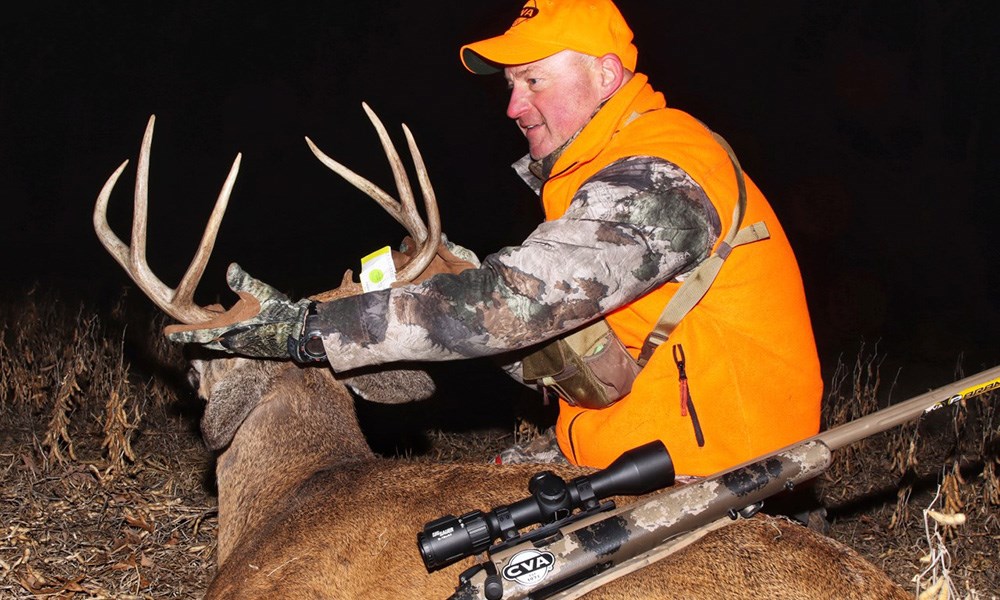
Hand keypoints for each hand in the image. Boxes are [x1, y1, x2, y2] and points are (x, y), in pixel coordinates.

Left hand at [164, 263, 312, 359]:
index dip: (183, 333)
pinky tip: (231, 317)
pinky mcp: (248, 345)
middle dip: (196, 327)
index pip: (199, 332)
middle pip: (205, 336)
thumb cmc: (280, 312)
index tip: (168, 333)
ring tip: (215, 309)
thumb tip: (231, 268)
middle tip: (187, 321)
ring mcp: (240, 345)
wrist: (300, 331)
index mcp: (230, 329)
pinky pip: (228, 339)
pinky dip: (224, 329)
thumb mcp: (262, 293)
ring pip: (217, 337)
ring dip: (212, 327)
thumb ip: (243, 282)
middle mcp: (231, 341)